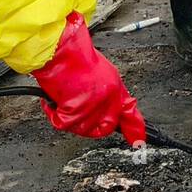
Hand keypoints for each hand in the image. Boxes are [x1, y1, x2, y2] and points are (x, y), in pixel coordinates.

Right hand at [31, 12, 145, 143]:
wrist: (59, 49)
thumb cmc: (74, 55)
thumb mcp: (98, 71)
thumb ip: (106, 92)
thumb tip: (105, 109)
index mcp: (115, 86)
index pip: (129, 113)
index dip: (135, 129)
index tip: (138, 142)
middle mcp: (108, 97)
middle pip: (104, 126)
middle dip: (90, 124)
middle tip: (76, 112)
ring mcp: (93, 105)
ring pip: (82, 128)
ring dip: (70, 118)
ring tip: (63, 99)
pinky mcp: (75, 110)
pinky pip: (63, 124)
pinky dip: (54, 114)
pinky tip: (52, 102)